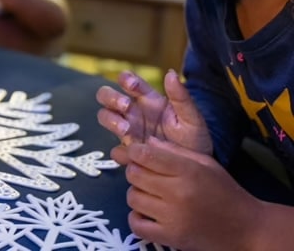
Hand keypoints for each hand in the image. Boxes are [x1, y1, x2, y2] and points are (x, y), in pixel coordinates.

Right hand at [96, 70, 211, 163]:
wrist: (195, 171)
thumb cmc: (193, 139)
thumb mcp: (192, 118)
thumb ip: (181, 97)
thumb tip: (170, 73)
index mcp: (148, 99)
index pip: (127, 81)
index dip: (125, 79)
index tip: (132, 85)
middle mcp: (133, 111)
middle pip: (106, 95)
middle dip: (111, 97)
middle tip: (125, 105)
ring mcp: (128, 130)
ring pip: (104, 116)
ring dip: (110, 119)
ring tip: (126, 129)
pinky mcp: (128, 151)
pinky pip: (114, 148)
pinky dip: (119, 149)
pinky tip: (131, 152)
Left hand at [124, 138, 259, 250]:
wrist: (247, 230)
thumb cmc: (225, 191)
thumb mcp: (205, 163)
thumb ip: (174, 150)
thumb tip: (147, 142)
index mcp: (187, 171)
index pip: (145, 155)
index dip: (134, 151)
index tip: (136, 152)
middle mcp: (177, 193)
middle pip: (134, 174)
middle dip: (135, 169)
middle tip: (146, 172)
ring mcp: (173, 218)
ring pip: (132, 197)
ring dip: (136, 192)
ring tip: (150, 192)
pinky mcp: (171, 238)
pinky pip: (137, 225)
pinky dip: (136, 217)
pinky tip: (147, 212)